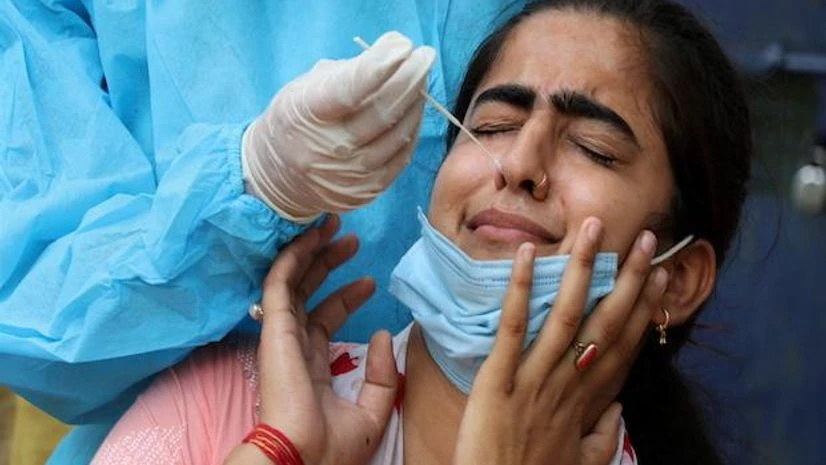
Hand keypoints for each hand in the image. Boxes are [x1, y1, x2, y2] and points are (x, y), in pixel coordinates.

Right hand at [224, 215, 398, 464]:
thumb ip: (381, 376)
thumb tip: (384, 334)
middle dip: (328, 265)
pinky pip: (280, 283)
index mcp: (311, 368)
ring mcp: (281, 336)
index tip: (370, 281)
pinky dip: (293, 257)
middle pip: (308, 295)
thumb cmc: (332, 448)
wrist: (305, 459)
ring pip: (292, 282)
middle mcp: (292, 347)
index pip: (324, 321)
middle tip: (350, 240)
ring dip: (310, 251)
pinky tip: (310, 236)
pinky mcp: (274, 327)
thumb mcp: (371, 413)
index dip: (346, 297)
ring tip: (332, 225)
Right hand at [242, 31, 435, 221]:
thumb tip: (395, 49)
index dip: (379, 67)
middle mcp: (327, 148)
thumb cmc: (299, 120)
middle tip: (423, 57)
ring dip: (416, 103)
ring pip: (397, 135)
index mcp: (307, 113)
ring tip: (420, 82)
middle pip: (381, 112)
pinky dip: (412, 130)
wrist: (280, 177)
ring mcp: (349, 174)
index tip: (403, 46)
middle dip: (409, 79)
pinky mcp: (366, 191)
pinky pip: (401, 157)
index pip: (347, 90)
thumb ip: (350, 71)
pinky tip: (413, 111)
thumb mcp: (307, 87)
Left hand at [452, 218, 668, 464]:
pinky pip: (512, 329)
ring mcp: (535, 380)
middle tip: (643, 237)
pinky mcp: (498, 380)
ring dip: (580, 269)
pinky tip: (524, 254)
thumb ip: (603, 436)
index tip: (660, 277)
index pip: (623, 347)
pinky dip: (517, 290)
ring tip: (591, 229)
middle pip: (606, 323)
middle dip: (627, 278)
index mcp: (588, 403)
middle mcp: (569, 385)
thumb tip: (620, 410)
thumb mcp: (580, 463)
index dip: (643, 310)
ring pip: (565, 315)